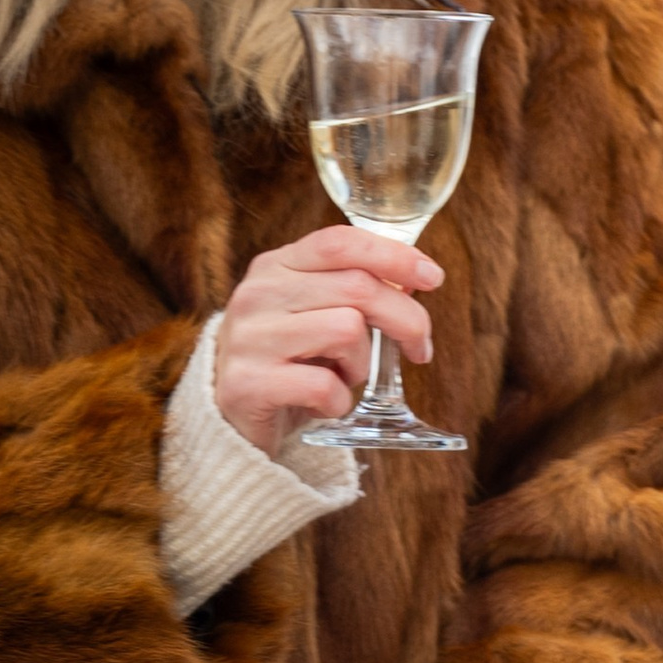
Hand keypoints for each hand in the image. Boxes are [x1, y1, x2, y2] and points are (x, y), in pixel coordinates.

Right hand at [215, 226, 442, 455]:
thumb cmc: (288, 362)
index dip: (394, 256)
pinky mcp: (248, 384)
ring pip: (347, 332)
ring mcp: (249, 338)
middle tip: (420, 348)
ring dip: (361, 364)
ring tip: (343, 377)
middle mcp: (258, 294)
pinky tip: (323, 404)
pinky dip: (339, 401)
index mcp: (276, 266)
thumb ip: (354, 290)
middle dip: (407, 320)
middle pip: (359, 288)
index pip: (341, 242)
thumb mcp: (316, 314)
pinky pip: (325, 386)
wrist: (230, 421)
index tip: (432, 277)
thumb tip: (414, 277)